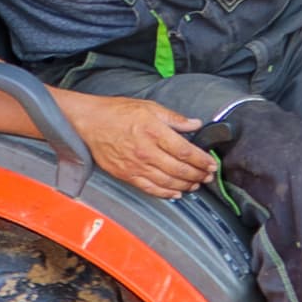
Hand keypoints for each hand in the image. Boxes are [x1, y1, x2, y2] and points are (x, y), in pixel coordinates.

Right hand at [63, 91, 217, 198]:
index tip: (211, 163)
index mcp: (154, 132)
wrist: (89, 122)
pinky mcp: (127, 175)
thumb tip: (195, 124)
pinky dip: (166, 194)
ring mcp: (136, 166)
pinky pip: (150, 189)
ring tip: (196, 185)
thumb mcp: (149, 106)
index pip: (185, 151)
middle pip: (179, 170)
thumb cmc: (117, 112)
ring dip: (186, 185)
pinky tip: (176, 193)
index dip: (201, 160)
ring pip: (168, 182)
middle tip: (208, 176)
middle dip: (198, 175)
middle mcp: (146, 152)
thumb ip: (174, 118)